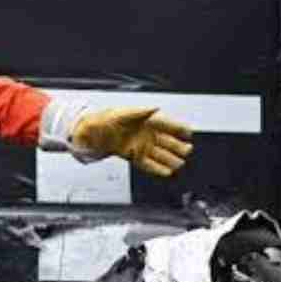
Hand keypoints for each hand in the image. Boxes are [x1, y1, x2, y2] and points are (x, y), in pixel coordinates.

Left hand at [70, 107, 193, 176]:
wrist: (92, 132)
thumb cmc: (107, 119)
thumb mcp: (123, 113)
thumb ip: (140, 112)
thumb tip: (154, 108)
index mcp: (147, 121)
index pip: (168, 125)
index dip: (179, 129)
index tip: (189, 133)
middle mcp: (147, 134)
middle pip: (168, 142)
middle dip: (178, 146)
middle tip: (187, 150)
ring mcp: (142, 146)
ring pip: (160, 154)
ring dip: (170, 159)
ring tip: (179, 164)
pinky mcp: (134, 156)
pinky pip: (148, 164)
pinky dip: (157, 168)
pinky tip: (166, 172)